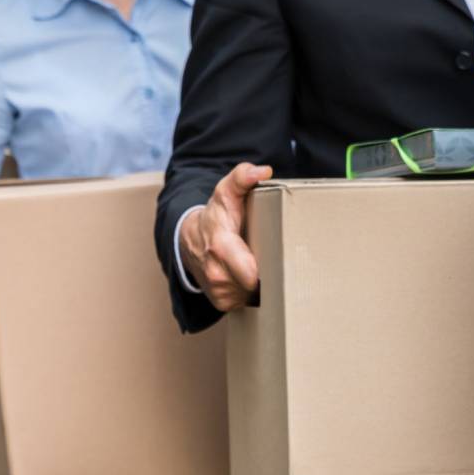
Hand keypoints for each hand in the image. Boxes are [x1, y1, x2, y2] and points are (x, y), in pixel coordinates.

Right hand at [180, 162, 273, 311]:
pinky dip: (253, 292)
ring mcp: (218, 291)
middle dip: (271, 276)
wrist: (191, 238)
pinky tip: (251, 277)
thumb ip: (243, 177)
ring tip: (263, 266)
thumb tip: (263, 170)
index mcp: (221, 247)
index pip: (250, 272)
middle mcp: (217, 273)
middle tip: (280, 262)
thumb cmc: (217, 215)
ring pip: (255, 295)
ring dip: (263, 283)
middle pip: (258, 286)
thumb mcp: (227, 192)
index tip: (282, 260)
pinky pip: (248, 303)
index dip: (269, 268)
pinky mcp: (221, 303)